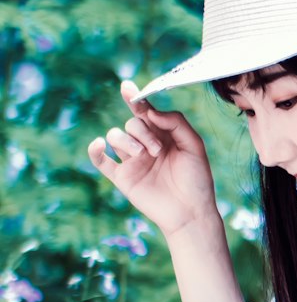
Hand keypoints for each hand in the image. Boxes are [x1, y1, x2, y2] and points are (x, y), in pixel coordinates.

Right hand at [87, 80, 219, 238]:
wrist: (191, 213)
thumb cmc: (196, 180)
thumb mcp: (194, 146)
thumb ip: (176, 123)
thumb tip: (151, 111)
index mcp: (162, 134)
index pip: (145, 111)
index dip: (135, 98)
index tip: (127, 88)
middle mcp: (145, 145)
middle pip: (131, 123)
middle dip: (142, 131)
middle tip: (156, 150)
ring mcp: (132, 161)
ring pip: (115, 136)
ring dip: (126, 140)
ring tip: (143, 155)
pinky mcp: (122, 178)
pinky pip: (101, 160)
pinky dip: (95, 151)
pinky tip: (98, 144)